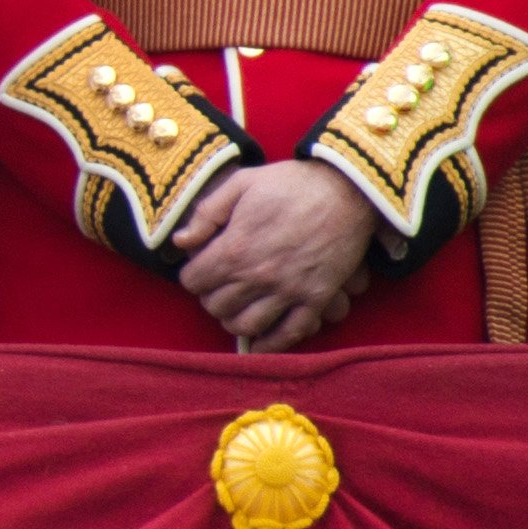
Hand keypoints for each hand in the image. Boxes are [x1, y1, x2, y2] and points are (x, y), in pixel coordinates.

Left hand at [173, 159, 377, 349]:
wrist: (347, 190)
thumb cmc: (290, 184)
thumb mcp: (241, 183)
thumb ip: (206, 213)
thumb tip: (180, 242)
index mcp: (234, 248)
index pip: (194, 281)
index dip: (193, 276)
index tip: (200, 270)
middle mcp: (258, 276)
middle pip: (216, 306)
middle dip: (211, 298)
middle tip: (218, 289)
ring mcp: (289, 291)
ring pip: (246, 325)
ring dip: (234, 321)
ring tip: (236, 309)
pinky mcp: (316, 298)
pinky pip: (289, 334)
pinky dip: (270, 345)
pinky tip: (259, 344)